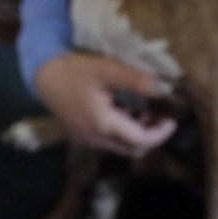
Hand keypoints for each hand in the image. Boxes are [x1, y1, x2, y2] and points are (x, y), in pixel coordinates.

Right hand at [35, 52, 177, 156]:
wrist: (45, 74)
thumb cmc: (76, 70)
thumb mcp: (107, 69)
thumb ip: (135, 80)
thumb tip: (163, 88)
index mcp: (102, 123)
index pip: (139, 140)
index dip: (159, 134)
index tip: (172, 121)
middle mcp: (94, 138)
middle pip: (131, 149)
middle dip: (150, 136)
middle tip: (161, 117)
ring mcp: (86, 140)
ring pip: (119, 147)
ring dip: (136, 134)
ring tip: (144, 111)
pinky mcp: (81, 136)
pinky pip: (107, 142)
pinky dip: (122, 132)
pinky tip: (125, 111)